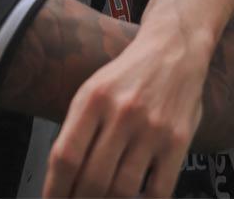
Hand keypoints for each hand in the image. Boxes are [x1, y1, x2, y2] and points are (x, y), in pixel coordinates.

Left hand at [44, 30, 205, 197]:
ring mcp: (152, 129)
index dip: (55, 189)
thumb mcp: (93, 90)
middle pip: (92, 178)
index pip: (66, 157)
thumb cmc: (127, 76)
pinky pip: (158, 190)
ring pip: (123, 189)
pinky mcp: (178, 141)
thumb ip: (79, 128)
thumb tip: (63, 176)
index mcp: (93, 99)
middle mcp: (122, 114)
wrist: (174, 49)